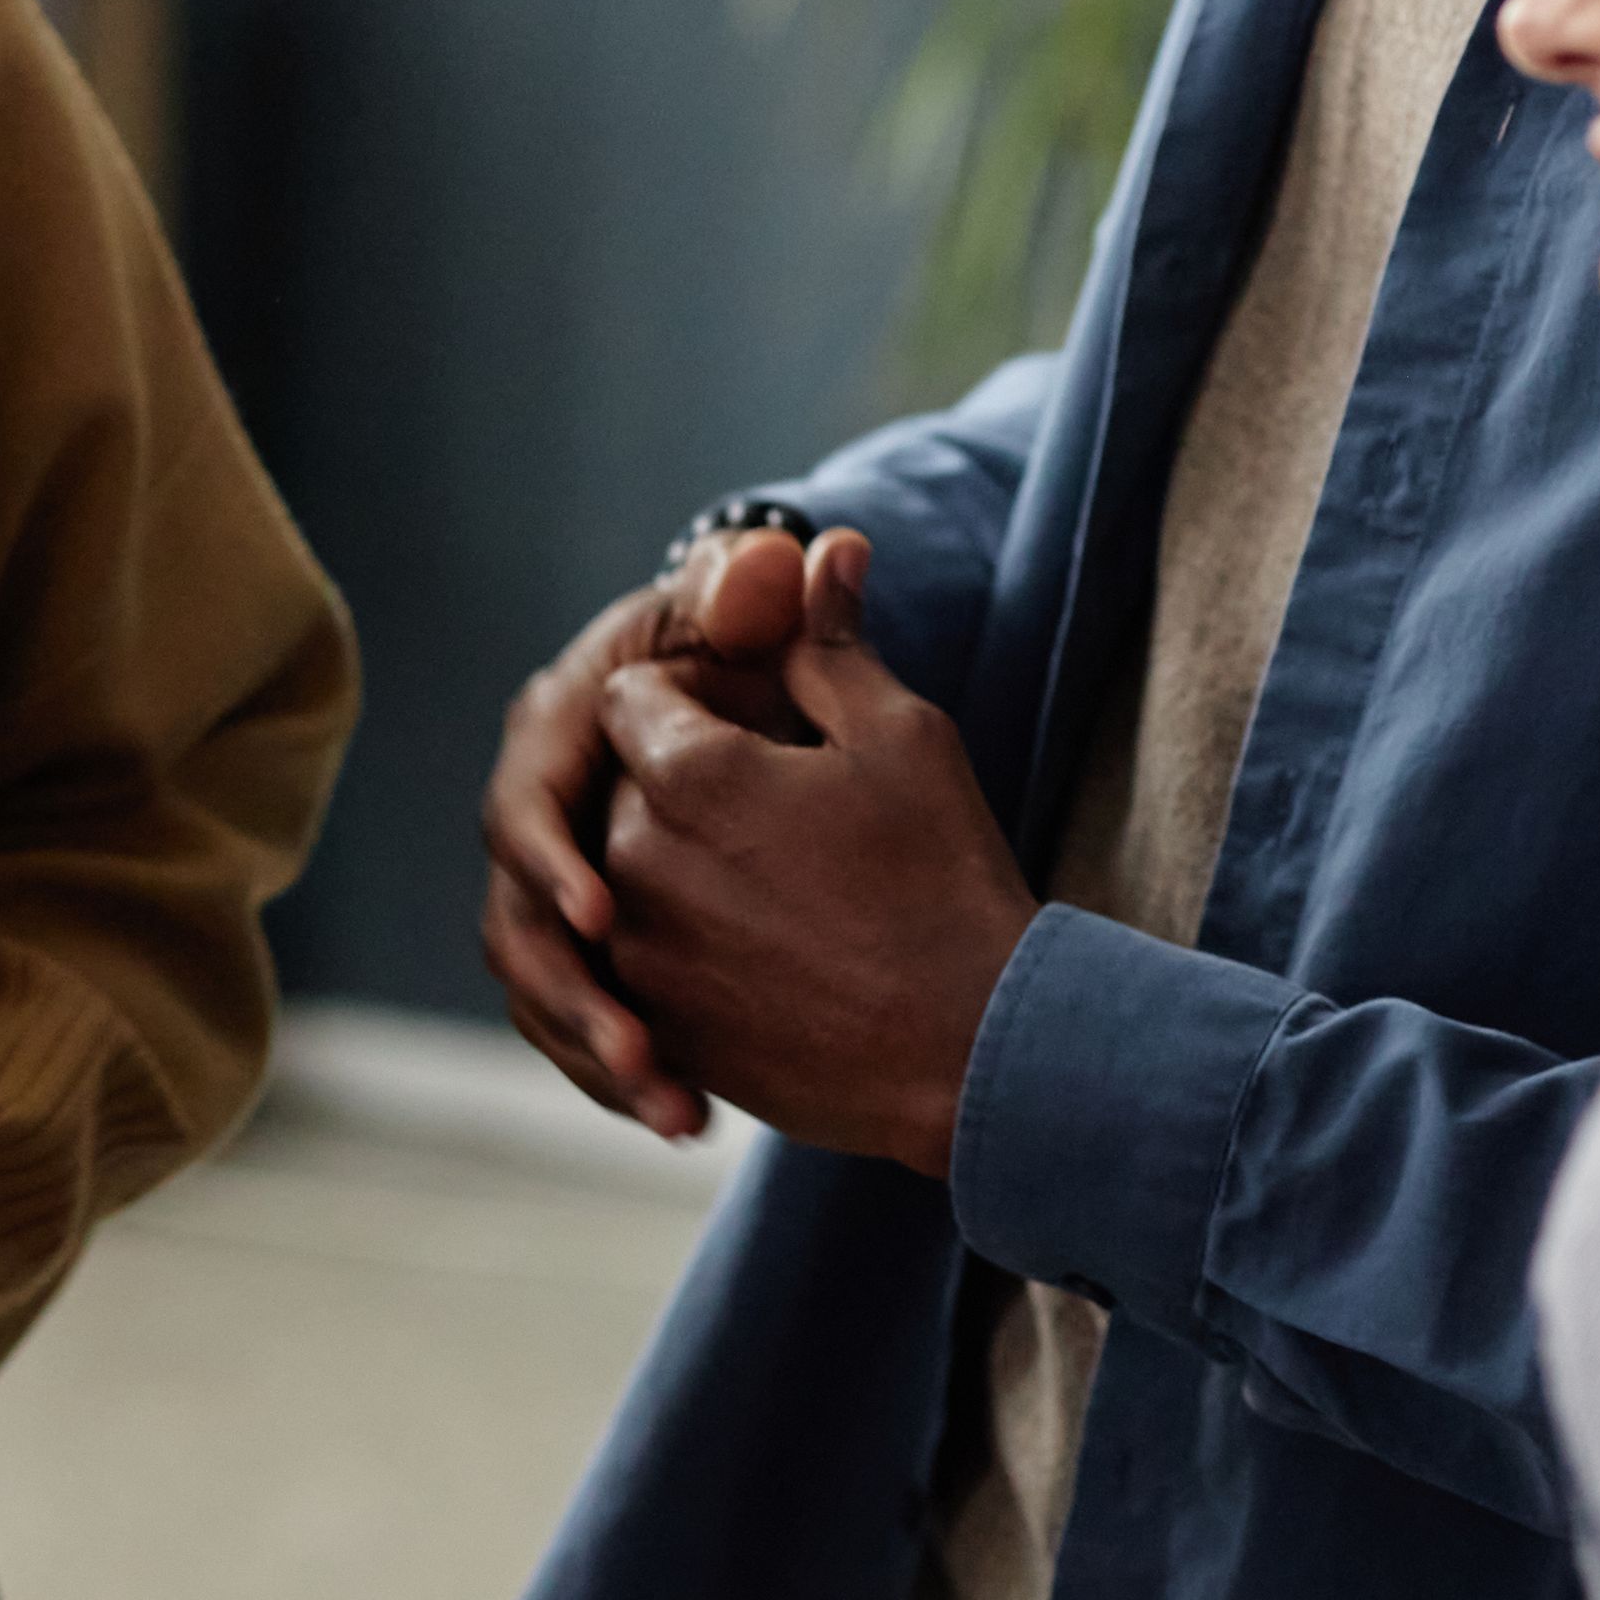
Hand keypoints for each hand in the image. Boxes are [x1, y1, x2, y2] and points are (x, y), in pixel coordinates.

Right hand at [476, 521, 820, 1139]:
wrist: (759, 716)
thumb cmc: (753, 648)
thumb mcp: (763, 625)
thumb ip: (768, 596)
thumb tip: (809, 549)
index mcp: (560, 725)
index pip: (526, 800)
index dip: (554, 859)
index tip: (604, 912)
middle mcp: (539, 811)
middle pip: (516, 921)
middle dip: (573, 994)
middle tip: (639, 1050)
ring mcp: (553, 890)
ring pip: (540, 987)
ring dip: (595, 1053)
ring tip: (675, 1105)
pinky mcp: (586, 950)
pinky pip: (574, 1025)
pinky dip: (620, 1076)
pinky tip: (692, 1116)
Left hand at [595, 533, 1035, 1172]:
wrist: (973, 1052)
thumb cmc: (946, 880)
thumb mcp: (902, 736)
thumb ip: (831, 642)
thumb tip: (819, 548)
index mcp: (685, 774)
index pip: (634, 695)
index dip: (697, 698)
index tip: (768, 728)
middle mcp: (635, 863)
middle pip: (625, 786)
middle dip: (687, 783)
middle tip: (791, 813)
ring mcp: (640, 957)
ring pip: (626, 878)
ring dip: (685, 868)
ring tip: (791, 890)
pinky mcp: (660, 1031)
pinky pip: (642, 964)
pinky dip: (690, 948)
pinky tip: (778, 955)